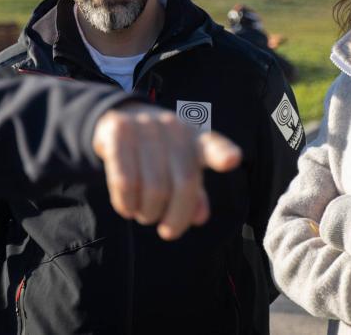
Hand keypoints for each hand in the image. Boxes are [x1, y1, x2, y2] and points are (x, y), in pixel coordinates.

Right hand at [92, 104, 241, 240]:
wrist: (119, 119)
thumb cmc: (158, 153)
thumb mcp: (180, 168)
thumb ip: (193, 193)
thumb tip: (199, 217)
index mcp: (195, 138)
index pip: (213, 146)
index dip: (223, 153)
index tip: (232, 160)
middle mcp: (174, 128)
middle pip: (184, 183)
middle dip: (176, 218)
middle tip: (167, 231)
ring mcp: (146, 126)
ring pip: (153, 187)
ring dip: (148, 213)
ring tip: (144, 214)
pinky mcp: (119, 130)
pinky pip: (125, 181)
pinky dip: (126, 204)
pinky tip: (127, 209)